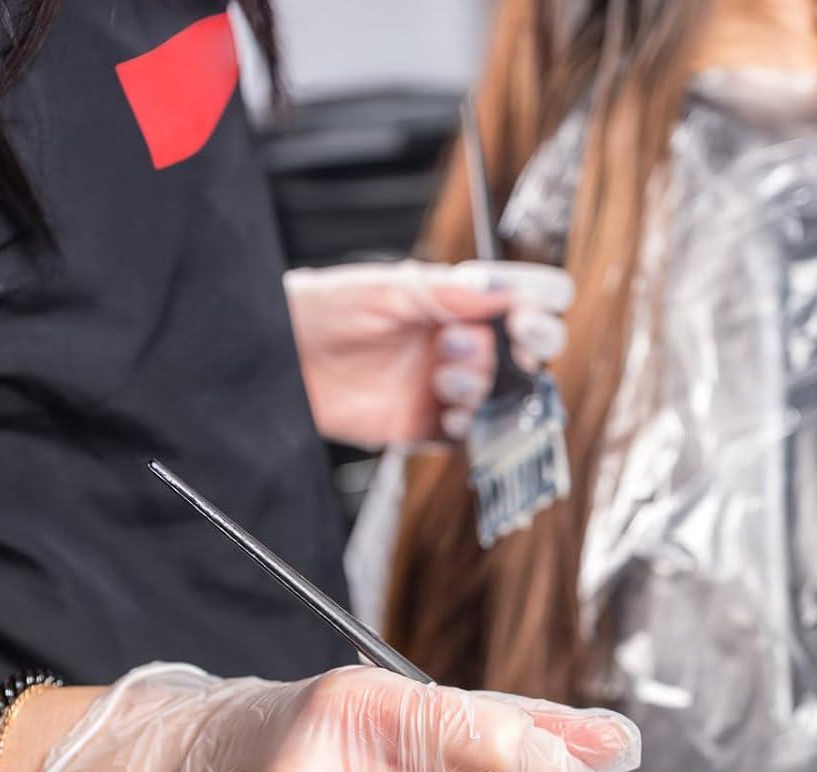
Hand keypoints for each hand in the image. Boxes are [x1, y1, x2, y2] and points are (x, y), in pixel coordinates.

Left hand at [285, 259, 572, 448]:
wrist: (280, 361)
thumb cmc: (322, 311)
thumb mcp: (387, 290)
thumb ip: (449, 292)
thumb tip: (502, 291)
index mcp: (451, 304)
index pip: (515, 306)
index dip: (535, 313)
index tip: (531, 319)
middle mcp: (454, 346)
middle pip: (519, 356)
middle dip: (511, 353)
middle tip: (475, 344)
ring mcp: (443, 388)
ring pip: (498, 397)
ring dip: (483, 388)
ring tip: (445, 378)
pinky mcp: (426, 427)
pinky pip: (469, 436)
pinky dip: (469, 428)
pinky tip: (447, 414)